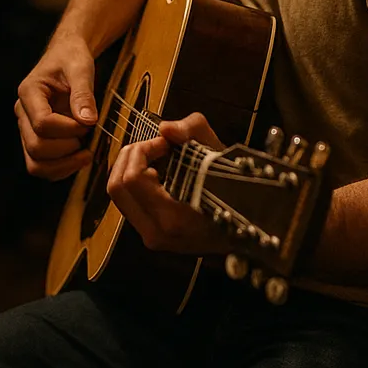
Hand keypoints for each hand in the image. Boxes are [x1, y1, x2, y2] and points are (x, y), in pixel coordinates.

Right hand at [14, 34, 98, 179]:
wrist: (66, 56)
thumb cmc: (72, 58)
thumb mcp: (81, 67)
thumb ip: (83, 93)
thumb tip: (87, 121)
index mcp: (29, 92)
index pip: (42, 123)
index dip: (68, 129)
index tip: (89, 122)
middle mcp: (23, 114)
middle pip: (36, 147)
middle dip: (67, 148)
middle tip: (88, 135)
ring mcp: (27, 129)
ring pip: (35, 164)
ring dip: (63, 165)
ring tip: (86, 153)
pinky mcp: (36, 140)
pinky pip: (42, 166)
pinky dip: (61, 169)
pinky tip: (79, 158)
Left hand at [107, 113, 225, 254]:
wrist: (251, 227)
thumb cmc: (235, 189)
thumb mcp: (220, 152)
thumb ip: (192, 130)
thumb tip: (165, 128)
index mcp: (173, 217)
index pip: (132, 178)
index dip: (144, 150)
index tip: (166, 143)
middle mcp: (157, 234)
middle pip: (117, 186)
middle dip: (132, 157)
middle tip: (157, 146)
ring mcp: (153, 238)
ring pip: (118, 195)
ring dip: (132, 169)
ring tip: (159, 160)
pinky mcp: (151, 237)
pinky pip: (129, 204)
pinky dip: (136, 184)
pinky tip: (159, 175)